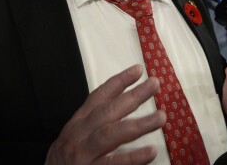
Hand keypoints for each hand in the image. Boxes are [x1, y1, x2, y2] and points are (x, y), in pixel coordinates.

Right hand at [45, 65, 164, 164]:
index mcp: (77, 125)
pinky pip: (113, 164)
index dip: (118, 82)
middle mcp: (78, 137)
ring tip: (161, 117)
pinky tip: (150, 152)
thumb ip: (96, 124)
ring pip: (111, 134)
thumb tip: (126, 105)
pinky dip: (132, 158)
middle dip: (133, 96)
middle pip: (108, 112)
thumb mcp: (75, 138)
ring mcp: (83, 155)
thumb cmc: (65, 163)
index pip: (98, 97)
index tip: (138, 70)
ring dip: (138, 124)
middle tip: (155, 85)